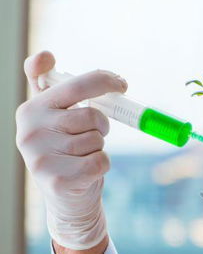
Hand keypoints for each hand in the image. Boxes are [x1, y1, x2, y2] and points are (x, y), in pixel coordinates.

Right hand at [15, 51, 126, 249]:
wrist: (66, 198)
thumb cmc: (66, 150)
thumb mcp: (54, 117)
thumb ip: (51, 86)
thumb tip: (44, 55)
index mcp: (31, 109)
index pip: (74, 85)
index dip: (102, 80)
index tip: (122, 84)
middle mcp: (29, 131)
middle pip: (91, 115)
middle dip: (102, 125)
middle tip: (94, 134)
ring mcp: (40, 157)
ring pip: (96, 140)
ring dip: (98, 147)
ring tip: (82, 156)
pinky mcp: (57, 180)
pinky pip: (100, 160)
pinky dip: (102, 165)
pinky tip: (86, 172)